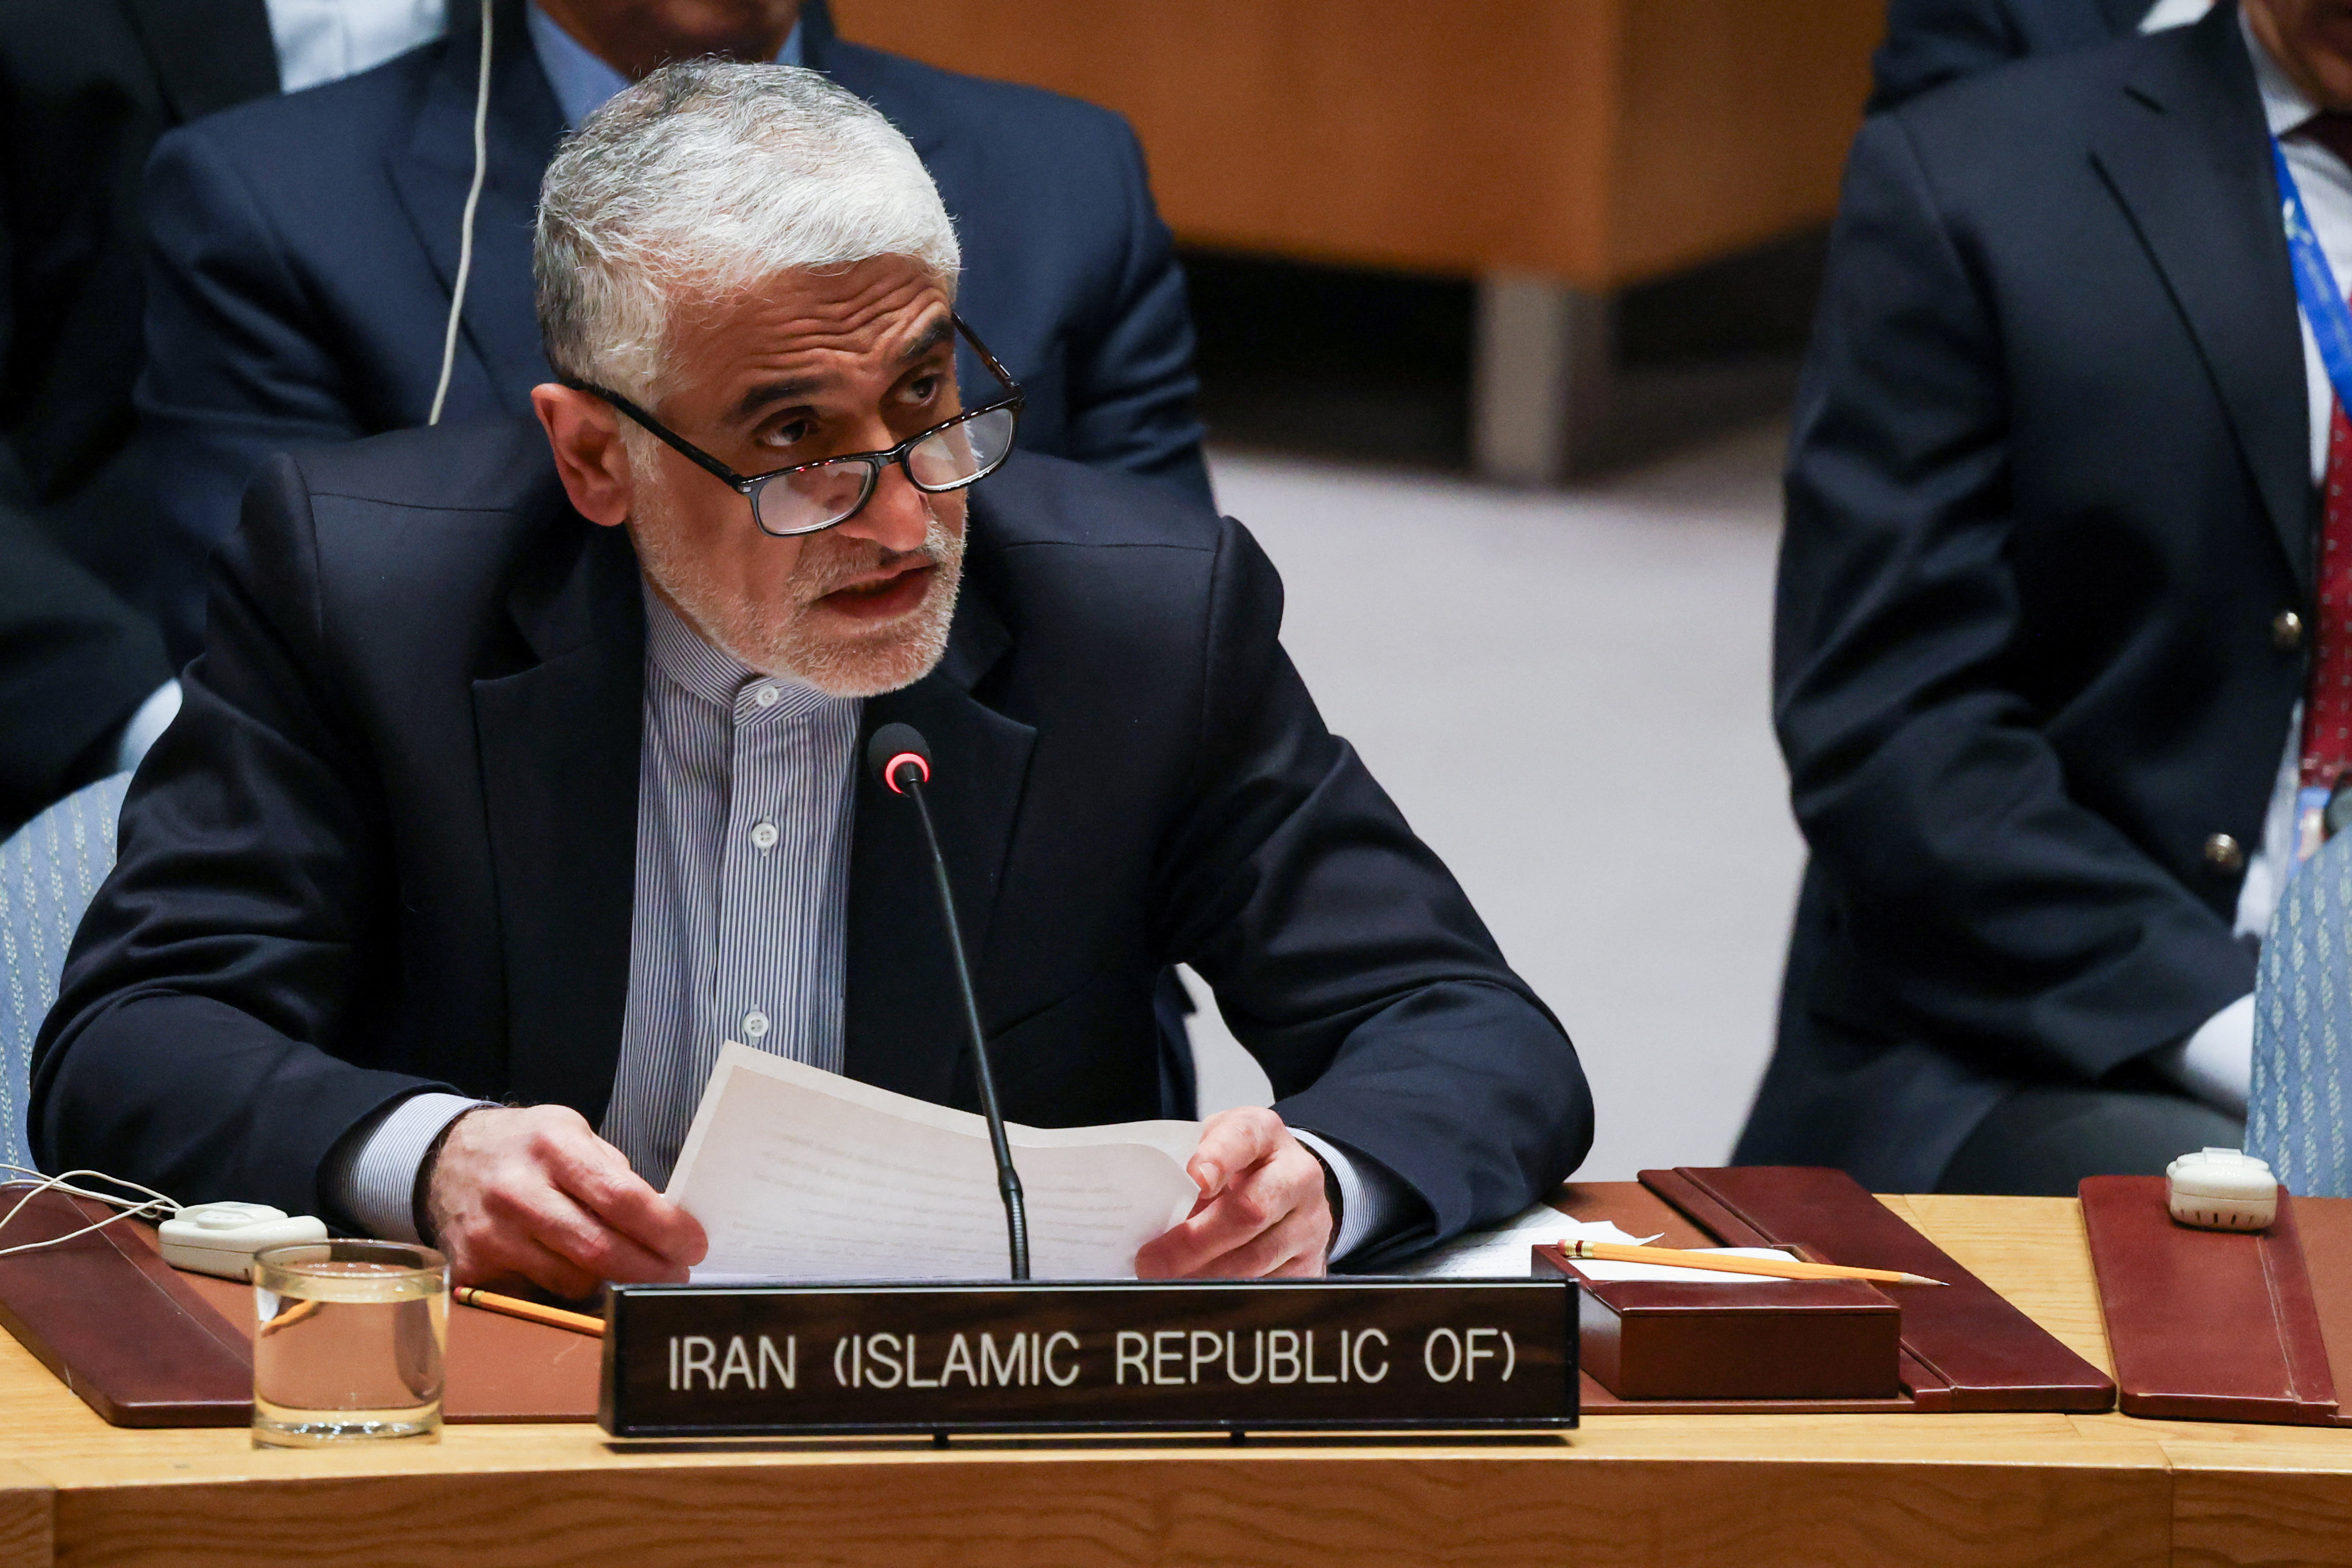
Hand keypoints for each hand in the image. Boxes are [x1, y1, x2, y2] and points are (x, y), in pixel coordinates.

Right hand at [422, 1105, 706, 1295]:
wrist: (447, 1158)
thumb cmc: (527, 1147)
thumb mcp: (573, 1134)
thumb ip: (614, 1174)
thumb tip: (664, 1221)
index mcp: (552, 1147)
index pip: (619, 1197)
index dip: (664, 1227)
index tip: (694, 1245)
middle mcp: (516, 1191)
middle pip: (598, 1248)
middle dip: (650, 1269)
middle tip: (680, 1275)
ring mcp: (490, 1234)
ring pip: (572, 1280)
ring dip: (613, 1283)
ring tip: (632, 1271)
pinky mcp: (472, 1269)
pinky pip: (539, 1294)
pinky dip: (569, 1289)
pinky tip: (581, 1274)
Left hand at [1133, 1107, 1331, 1278]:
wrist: (1289, 1188)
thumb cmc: (1237, 1167)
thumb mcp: (1211, 1148)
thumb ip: (1184, 1166)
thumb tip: (1145, 1214)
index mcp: (1264, 1134)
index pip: (1243, 1137)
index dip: (1218, 1157)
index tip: (1194, 1178)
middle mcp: (1297, 1174)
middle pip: (1250, 1209)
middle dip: (1194, 1241)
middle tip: (1152, 1262)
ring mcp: (1310, 1221)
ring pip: (1257, 1257)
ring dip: (1205, 1275)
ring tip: (1167, 1282)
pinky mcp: (1312, 1262)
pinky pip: (1268, 1287)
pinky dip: (1228, 1295)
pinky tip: (1199, 1295)